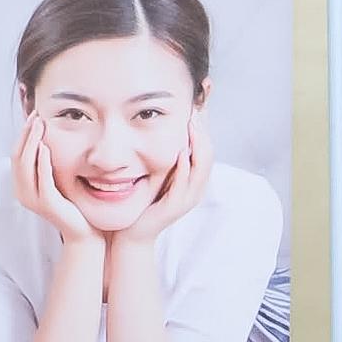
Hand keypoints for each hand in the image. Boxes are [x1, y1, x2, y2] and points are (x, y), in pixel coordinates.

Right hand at [12, 114, 100, 249]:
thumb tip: (46, 140)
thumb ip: (47, 164)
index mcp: (22, 185)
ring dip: (32, 142)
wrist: (82, 230)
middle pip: (17, 156)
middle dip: (26, 134)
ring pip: (25, 165)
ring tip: (39, 125)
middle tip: (35, 116)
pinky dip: (42, 161)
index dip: (23, 134)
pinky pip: (41, 178)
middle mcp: (22, 192)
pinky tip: (46, 147)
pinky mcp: (46, 203)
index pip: (16, 154)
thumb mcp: (55, 179)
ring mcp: (32, 198)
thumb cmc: (70, 204)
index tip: (33, 116)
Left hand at [117, 116, 211, 247]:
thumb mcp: (158, 176)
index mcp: (193, 181)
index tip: (198, 107)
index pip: (205, 150)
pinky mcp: (175, 206)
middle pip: (208, 157)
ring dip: (198, 146)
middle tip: (196, 111)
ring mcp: (187, 199)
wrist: (133, 234)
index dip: (204, 129)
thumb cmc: (145, 204)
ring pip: (201, 169)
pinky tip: (181, 153)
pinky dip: (185, 168)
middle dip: (203, 133)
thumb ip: (164, 159)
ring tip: (193, 126)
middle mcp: (195, 189)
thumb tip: (164, 134)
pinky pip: (184, 185)